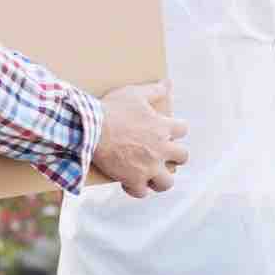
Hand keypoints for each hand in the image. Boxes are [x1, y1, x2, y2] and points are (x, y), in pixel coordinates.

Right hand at [91, 82, 188, 197]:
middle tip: (162, 155)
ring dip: (160, 179)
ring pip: (167, 182)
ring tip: (151, 176)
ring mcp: (149, 167)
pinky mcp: (133, 180)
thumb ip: (154, 90)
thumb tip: (168, 83)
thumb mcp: (134, 94)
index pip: (183, 129)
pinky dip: (136, 189)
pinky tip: (129, 183)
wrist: (90, 129)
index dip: (176, 130)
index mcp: (163, 127)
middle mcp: (161, 149)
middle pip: (183, 157)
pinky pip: (141, 192)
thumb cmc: (112, 109)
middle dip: (175, 157)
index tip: (167, 131)